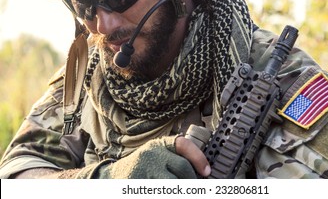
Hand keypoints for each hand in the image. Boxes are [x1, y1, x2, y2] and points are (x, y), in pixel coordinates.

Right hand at [77, 135, 210, 178]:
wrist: (111, 178)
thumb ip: (174, 158)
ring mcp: (145, 169)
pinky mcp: (139, 184)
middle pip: (182, 167)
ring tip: (183, 190)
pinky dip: (167, 191)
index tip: (207, 172)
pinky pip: (161, 191)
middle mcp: (152, 154)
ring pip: (174, 183)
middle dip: (192, 181)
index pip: (184, 144)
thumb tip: (202, 171)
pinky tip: (164, 191)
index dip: (199, 158)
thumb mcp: (156, 155)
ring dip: (181, 189)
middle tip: (195, 187)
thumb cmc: (141, 167)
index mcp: (159, 145)